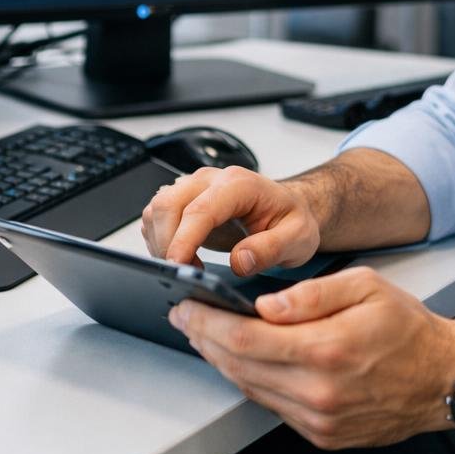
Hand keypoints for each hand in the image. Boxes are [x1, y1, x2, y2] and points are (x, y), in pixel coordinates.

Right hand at [141, 166, 319, 273]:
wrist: (287, 208)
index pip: (200, 209)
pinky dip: (159, 239)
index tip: (178, 267)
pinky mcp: (184, 200)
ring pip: (156, 209)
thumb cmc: (292, 219)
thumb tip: (240, 261)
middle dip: (166, 243)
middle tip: (185, 273)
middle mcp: (211, 180)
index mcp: (239, 184)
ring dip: (161, 242)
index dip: (184, 240)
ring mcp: (194, 188)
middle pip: (168, 204)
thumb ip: (272, 249)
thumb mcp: (298, 238)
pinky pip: (156, 216)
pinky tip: (182, 256)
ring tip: (189, 266)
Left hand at [168, 266, 454, 448]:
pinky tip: (243, 361)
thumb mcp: (365, 286)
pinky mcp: (323, 434)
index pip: (244, 339)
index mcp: (327, 349)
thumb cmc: (408, 329)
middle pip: (239, 367)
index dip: (207, 323)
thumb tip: (263, 305)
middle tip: (186, 317)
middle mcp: (319, 391)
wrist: (444, 378)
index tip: (186, 307)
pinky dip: (251, 381)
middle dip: (205, 339)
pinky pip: (272, 406)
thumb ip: (309, 294)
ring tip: (206, 335)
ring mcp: (319, 419)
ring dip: (222, 362)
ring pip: (250, 389)